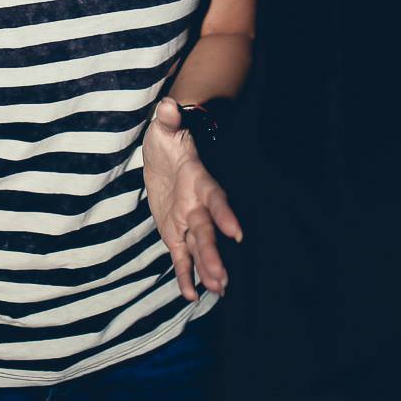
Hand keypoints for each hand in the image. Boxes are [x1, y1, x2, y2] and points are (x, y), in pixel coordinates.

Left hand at [142, 96, 243, 301]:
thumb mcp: (164, 127)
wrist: (164, 152)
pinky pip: (181, 255)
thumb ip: (168, 119)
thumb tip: (168, 105)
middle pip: (206, 231)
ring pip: (199, 247)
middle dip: (213, 253)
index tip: (236, 232)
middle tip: (222, 279)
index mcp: (197, 179)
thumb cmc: (167, 136)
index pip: (213, 197)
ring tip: (218, 290)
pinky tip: (190, 295)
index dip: (224, 213)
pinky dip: (186, 274)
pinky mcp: (174, 231)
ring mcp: (187, 220)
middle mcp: (196, 204)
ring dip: (207, 268)